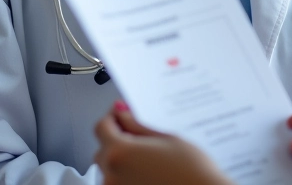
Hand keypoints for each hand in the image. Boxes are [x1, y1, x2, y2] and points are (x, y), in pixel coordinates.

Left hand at [95, 103, 232, 184]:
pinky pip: (118, 183)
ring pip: (109, 168)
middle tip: (141, 134)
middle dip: (117, 137)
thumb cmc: (190, 171)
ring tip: (149, 156)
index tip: (124, 113)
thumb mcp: (165, 138)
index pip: (102, 127)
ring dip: (122, 158)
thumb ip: (137, 125)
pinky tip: (148, 172)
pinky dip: (127, 175)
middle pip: (103, 148)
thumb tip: (122, 113)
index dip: (114, 116)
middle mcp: (111, 175)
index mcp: (119, 153)